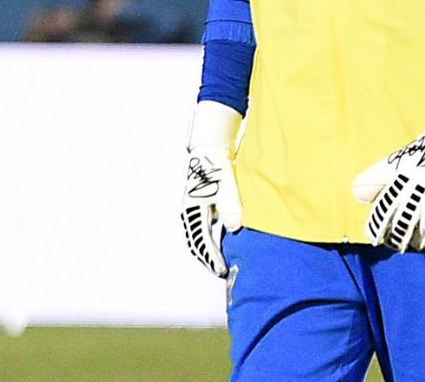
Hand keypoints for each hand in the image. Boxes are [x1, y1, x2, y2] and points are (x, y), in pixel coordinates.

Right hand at [179, 101, 243, 277]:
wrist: (211, 151)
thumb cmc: (217, 168)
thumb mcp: (226, 187)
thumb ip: (230, 207)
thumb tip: (232, 228)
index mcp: (193, 211)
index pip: (201, 240)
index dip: (211, 257)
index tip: (220, 269)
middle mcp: (191, 214)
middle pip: (198, 243)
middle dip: (209, 258)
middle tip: (221, 272)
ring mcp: (196, 211)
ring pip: (201, 238)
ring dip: (210, 251)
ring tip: (221, 264)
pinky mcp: (205, 208)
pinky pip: (206, 230)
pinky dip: (213, 240)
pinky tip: (223, 246)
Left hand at [353, 80, 424, 256]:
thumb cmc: (420, 154)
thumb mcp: (393, 164)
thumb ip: (374, 180)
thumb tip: (358, 197)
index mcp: (402, 178)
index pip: (385, 209)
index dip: (377, 227)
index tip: (374, 237)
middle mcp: (420, 187)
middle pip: (403, 223)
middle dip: (396, 238)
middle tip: (393, 243)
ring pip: (423, 228)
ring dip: (415, 241)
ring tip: (410, 246)